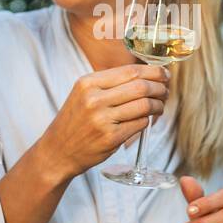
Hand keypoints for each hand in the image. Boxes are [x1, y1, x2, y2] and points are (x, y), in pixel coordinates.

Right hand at [36, 64, 170, 181]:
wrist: (57, 151)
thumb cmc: (75, 121)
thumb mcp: (84, 94)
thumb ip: (110, 84)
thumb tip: (146, 75)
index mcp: (88, 83)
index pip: (130, 71)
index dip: (153, 72)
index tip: (164, 75)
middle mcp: (94, 99)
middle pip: (141, 86)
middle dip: (160, 88)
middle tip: (165, 91)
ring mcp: (102, 119)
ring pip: (144, 105)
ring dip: (158, 105)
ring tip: (160, 106)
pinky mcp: (111, 138)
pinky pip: (140, 124)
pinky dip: (147, 121)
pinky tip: (147, 120)